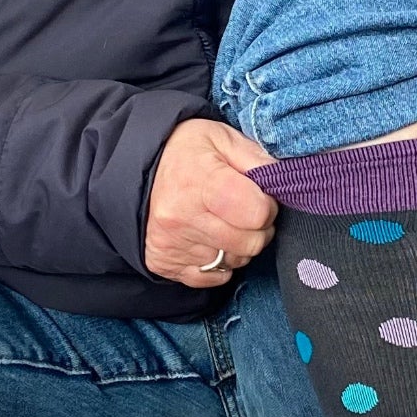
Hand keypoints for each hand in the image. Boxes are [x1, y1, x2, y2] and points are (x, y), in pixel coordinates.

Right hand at [147, 121, 276, 287]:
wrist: (132, 168)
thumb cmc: (183, 151)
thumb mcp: (221, 138)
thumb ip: (257, 160)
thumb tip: (284, 183)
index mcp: (200, 182)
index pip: (257, 213)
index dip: (267, 205)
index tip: (257, 195)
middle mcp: (182, 219)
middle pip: (250, 243)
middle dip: (258, 228)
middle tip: (245, 211)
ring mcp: (171, 245)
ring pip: (233, 262)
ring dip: (238, 246)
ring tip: (224, 222)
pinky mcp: (163, 263)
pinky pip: (211, 278)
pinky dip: (218, 264)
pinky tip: (209, 240)